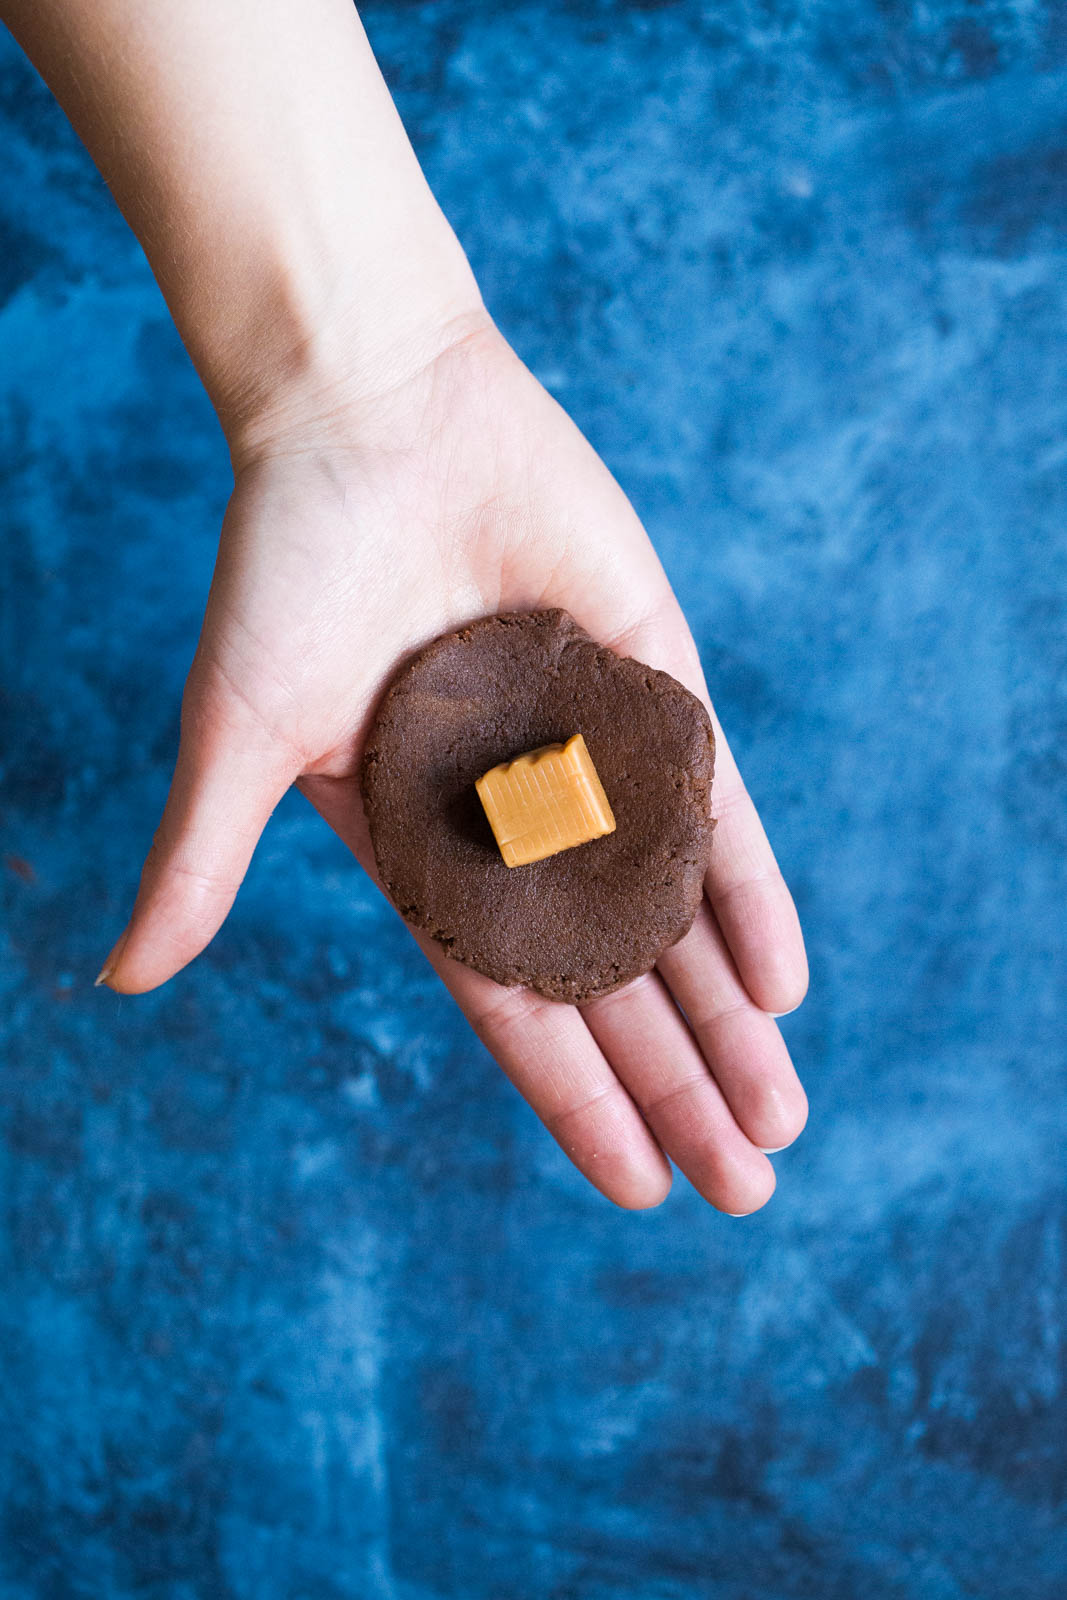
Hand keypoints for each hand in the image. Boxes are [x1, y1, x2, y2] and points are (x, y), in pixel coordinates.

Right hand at [99, 317, 808, 1213]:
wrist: (371, 411)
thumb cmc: (288, 568)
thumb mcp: (239, 733)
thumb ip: (199, 862)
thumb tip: (115, 980)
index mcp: (428, 848)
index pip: (516, 1001)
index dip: (575, 1094)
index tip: (640, 1182)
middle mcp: (522, 818)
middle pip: (613, 981)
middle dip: (677, 1082)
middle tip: (749, 1184)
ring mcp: (596, 756)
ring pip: (677, 913)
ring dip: (729, 1016)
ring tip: (780, 1121)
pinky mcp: (655, 685)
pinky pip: (717, 809)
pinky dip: (751, 892)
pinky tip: (786, 984)